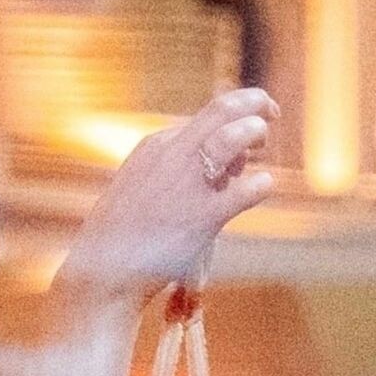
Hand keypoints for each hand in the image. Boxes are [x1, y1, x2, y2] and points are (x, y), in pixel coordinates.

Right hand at [54, 89, 278, 305]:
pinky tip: (263, 186)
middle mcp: (174, 154)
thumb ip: (173, 173)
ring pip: (237, 136)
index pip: (206, 118)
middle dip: (255, 103)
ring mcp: (190, 182)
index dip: (232, 120)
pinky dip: (262, 184)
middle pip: (224, 107)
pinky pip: (247, 189)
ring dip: (257, 132)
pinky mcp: (205, 216)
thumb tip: (213, 170)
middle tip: (271, 115)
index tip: (246, 131)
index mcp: (157, 145)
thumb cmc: (123, 238)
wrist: (104, 272)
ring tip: (264, 144)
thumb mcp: (141, 189)